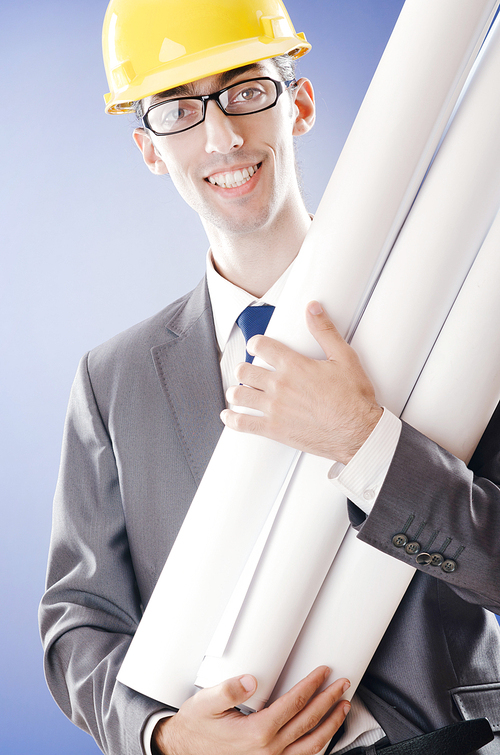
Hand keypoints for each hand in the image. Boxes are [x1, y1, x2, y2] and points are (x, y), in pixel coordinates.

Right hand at [153, 666, 349, 754]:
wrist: (184, 752)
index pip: (294, 703)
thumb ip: (229, 690)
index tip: (324, 671)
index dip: (312, 685)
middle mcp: (268, 750)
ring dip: (331, 724)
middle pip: (309, 722)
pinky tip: (325, 733)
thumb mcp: (206, 703)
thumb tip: (251, 679)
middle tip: (343, 684)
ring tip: (343, 707)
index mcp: (257, 732)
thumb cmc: (196, 726)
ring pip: (312, 744)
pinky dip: (319, 745)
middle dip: (329, 700)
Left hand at [221, 301, 382, 464]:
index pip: (262, 347)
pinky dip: (232, 419)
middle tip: (247, 371)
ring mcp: (274, 408)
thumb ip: (325, 331)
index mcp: (294, 366)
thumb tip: (313, 309)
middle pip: (245, 371)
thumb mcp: (344, 357)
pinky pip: (243, 423)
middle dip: (243, 369)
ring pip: (239, 395)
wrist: (359, 432)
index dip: (256, 344)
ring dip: (235, 391)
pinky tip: (229, 416)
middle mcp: (280, 386)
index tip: (256, 346)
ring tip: (238, 391)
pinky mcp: (274, 430)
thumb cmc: (354, 399)